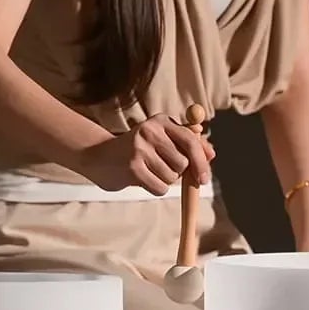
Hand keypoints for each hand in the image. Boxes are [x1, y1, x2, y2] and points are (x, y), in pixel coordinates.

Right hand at [73, 114, 215, 194]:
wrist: (97, 155)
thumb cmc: (135, 149)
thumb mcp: (160, 139)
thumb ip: (187, 144)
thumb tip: (211, 154)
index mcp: (161, 121)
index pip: (191, 141)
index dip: (201, 161)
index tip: (204, 178)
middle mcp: (150, 131)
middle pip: (183, 163)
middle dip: (176, 172)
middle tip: (160, 168)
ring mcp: (140, 148)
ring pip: (172, 178)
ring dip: (163, 180)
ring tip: (147, 171)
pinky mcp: (132, 167)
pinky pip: (160, 188)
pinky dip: (155, 188)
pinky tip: (142, 179)